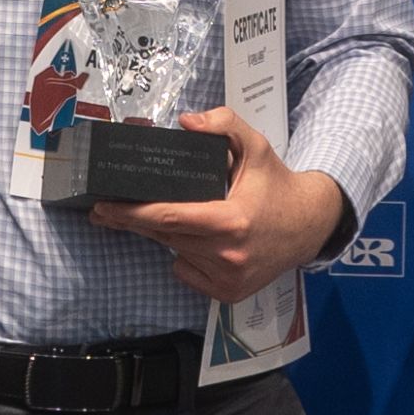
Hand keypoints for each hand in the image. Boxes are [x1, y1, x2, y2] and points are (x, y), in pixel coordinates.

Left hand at [88, 107, 347, 303]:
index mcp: (231, 220)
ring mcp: (228, 278)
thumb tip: (186, 121)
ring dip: (165, 235)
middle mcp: (228, 255)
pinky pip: (187, 272)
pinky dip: (184, 256)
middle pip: (165, 236)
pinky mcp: (229, 293)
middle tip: (105, 210)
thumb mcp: (256, 146)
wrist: (310, 224)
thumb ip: (224, 124)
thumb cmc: (276, 183)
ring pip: (175, 252)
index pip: (169, 218)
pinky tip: (196, 241)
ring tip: (170, 216)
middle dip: (134, 222)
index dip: (131, 213)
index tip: (103, 207)